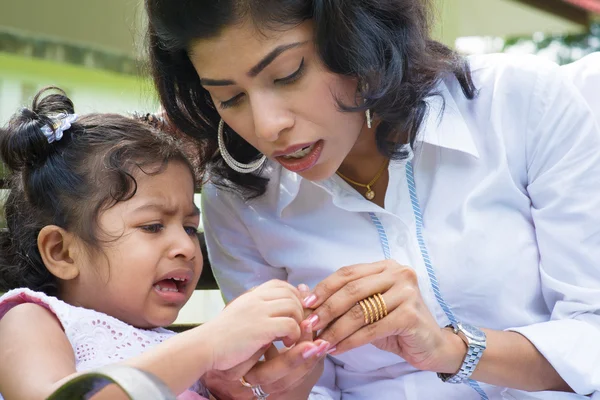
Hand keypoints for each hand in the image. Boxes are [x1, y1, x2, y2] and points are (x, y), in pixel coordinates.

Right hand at [207, 279, 305, 370]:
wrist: (204, 346)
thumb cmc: (220, 336)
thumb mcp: (239, 314)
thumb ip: (255, 309)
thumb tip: (276, 312)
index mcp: (251, 295)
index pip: (280, 285)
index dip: (293, 296)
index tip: (294, 313)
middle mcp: (256, 299)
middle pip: (291, 294)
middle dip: (300, 310)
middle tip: (297, 327)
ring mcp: (259, 311)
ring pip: (294, 307)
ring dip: (298, 323)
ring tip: (291, 337)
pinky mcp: (262, 328)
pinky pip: (290, 324)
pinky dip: (294, 334)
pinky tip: (287, 343)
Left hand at [302, 260, 465, 373]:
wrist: (430, 345)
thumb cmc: (395, 325)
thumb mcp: (370, 307)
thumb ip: (347, 300)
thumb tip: (307, 298)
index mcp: (385, 266)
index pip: (348, 273)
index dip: (324, 288)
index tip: (306, 304)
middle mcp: (398, 274)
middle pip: (351, 290)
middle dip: (326, 309)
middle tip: (309, 325)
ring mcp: (406, 292)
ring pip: (359, 311)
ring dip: (335, 329)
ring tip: (320, 341)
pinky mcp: (410, 315)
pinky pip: (371, 329)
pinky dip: (350, 341)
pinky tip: (337, 349)